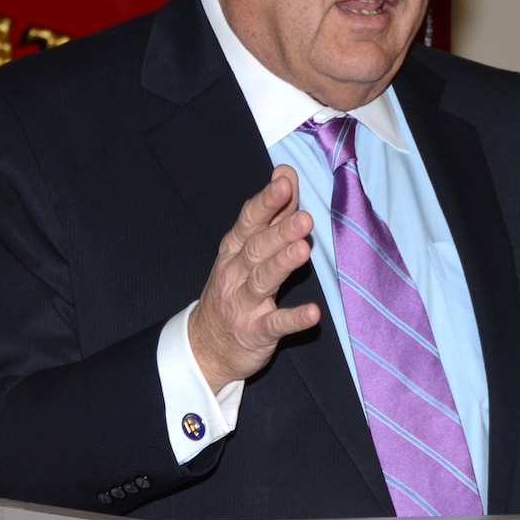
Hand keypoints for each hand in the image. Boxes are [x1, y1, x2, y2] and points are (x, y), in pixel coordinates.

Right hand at [187, 166, 322, 391]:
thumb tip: (286, 173)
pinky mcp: (255, 332)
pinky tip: (312, 313)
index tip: (284, 182)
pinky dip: (293, 319)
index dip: (266, 202)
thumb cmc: (233, 288)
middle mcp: (235, 273)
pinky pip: (275, 324)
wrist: (206, 346)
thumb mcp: (246, 250)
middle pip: (256, 249)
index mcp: (234, 249)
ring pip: (262, 281)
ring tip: (303, 250)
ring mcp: (243, 304)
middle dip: (279, 232)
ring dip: (282, 265)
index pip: (249, 220)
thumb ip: (271, 213)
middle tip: (304, 218)